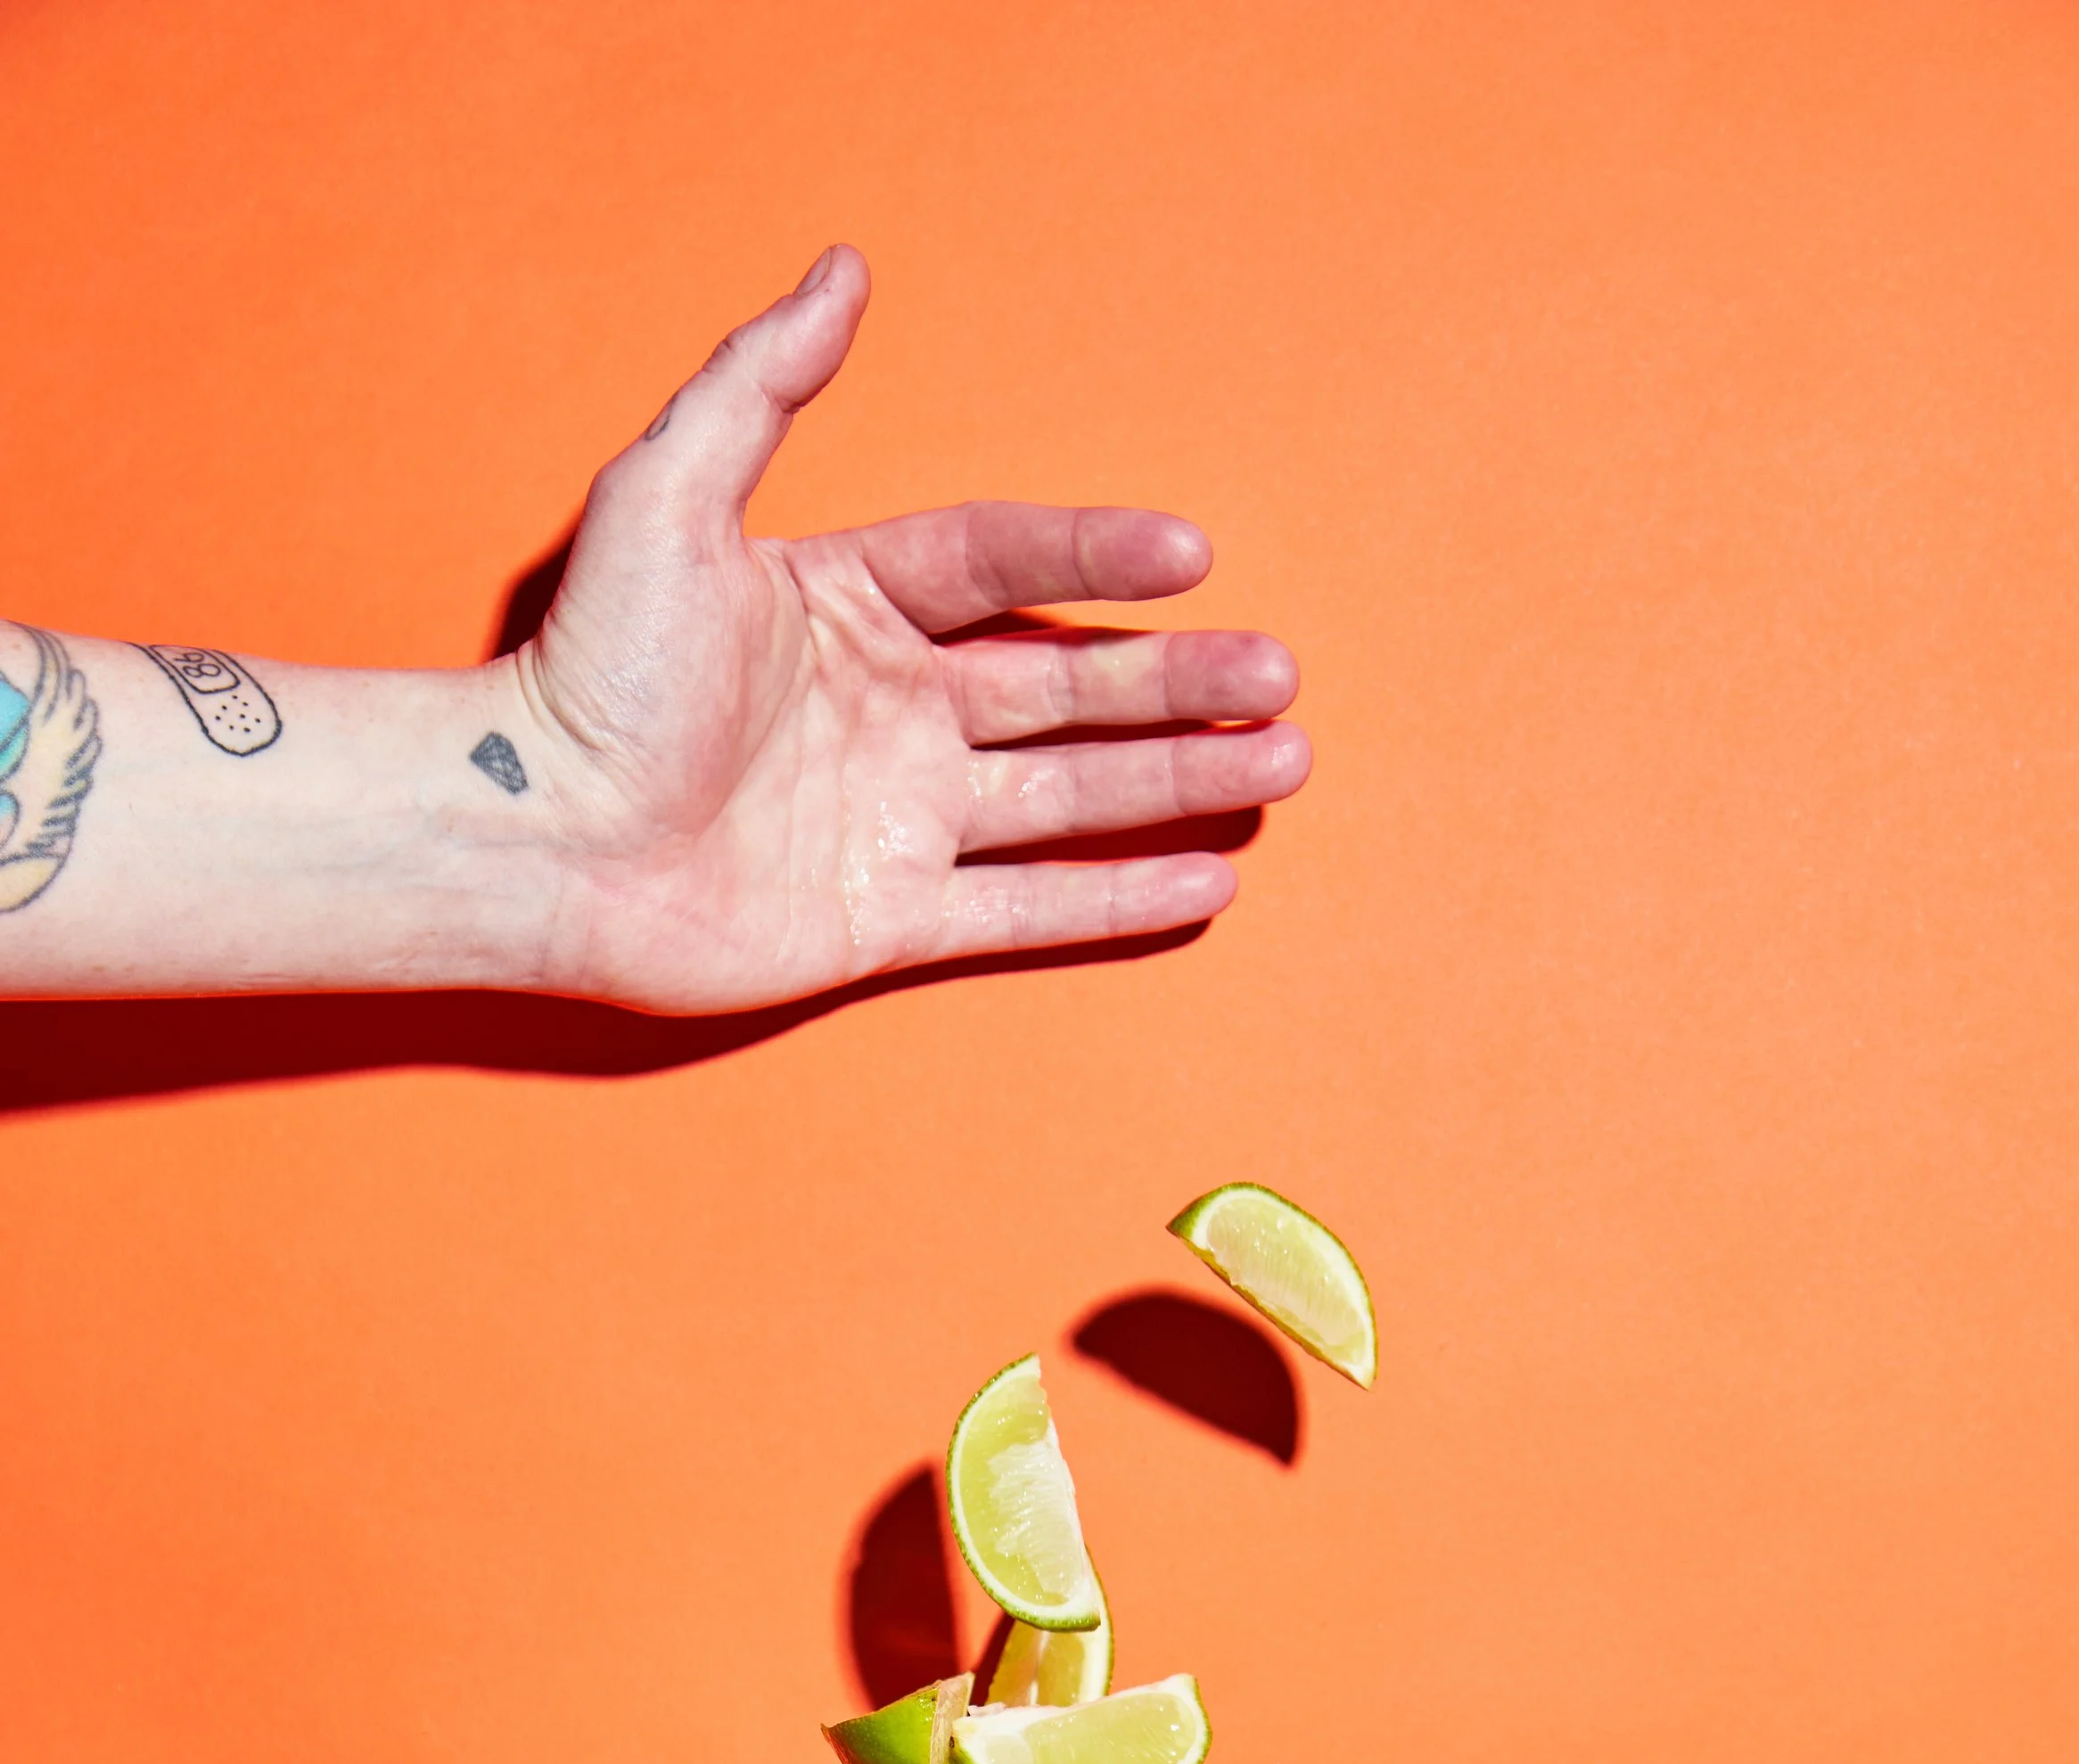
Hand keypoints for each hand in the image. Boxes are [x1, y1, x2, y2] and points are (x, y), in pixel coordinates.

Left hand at [512, 247, 1310, 1014]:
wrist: (536, 839)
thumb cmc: (588, 675)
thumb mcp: (666, 495)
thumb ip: (760, 384)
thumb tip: (842, 270)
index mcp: (847, 608)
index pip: (1000, 567)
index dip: (1093, 561)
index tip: (1188, 553)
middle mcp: (888, 712)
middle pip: (1065, 689)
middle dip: (1177, 684)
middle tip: (1280, 676)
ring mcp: (895, 818)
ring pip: (1068, 797)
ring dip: (1177, 780)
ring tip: (1282, 763)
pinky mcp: (887, 919)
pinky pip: (1023, 908)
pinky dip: (1115, 897)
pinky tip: (1205, 875)